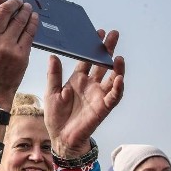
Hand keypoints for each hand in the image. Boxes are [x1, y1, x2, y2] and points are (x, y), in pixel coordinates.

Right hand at [0, 0, 37, 105]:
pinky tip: (33, 19)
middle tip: (18, 2)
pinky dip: (33, 23)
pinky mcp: (20, 55)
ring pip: (20, 19)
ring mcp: (6, 46)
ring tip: (27, 8)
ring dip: (25, 10)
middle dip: (14, 2)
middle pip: (4, 10)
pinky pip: (29, 32)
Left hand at [44, 30, 123, 157]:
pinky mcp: (103, 107)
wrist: (61, 137)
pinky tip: (119, 78)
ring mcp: (98, 95)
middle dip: (108, 50)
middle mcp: (90, 85)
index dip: (92, 47)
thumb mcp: (51, 92)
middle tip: (113, 34)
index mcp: (77, 79)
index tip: (98, 32)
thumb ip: (54, 75)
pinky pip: (114, 96)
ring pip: (112, 78)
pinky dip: (118, 88)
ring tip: (118, 57)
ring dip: (117, 68)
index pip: (87, 59)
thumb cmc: (56, 117)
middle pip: (102, 64)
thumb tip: (53, 56)